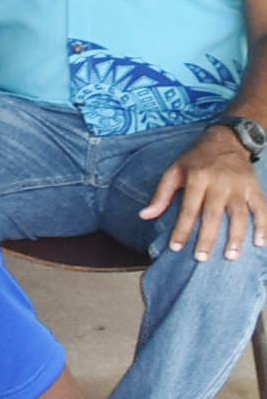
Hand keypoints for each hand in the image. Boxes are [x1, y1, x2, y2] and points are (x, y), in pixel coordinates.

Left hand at [145, 126, 266, 260]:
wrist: (227, 139)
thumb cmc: (196, 159)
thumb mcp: (174, 171)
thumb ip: (161, 195)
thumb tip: (144, 216)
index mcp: (197, 178)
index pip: (188, 209)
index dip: (182, 229)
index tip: (176, 248)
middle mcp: (219, 182)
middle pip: (213, 215)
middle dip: (208, 239)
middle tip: (202, 258)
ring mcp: (239, 186)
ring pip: (239, 215)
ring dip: (236, 237)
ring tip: (231, 256)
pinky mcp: (254, 188)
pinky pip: (261, 209)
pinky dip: (263, 226)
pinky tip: (260, 243)